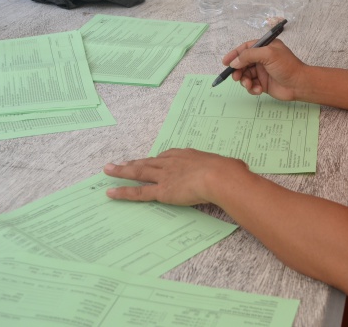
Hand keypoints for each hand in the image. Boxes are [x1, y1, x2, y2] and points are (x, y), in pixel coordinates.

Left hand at [104, 148, 246, 204]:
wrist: (221, 176)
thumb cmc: (230, 171)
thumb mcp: (231, 166)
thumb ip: (231, 168)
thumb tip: (239, 169)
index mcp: (189, 155)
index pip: (169, 156)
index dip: (158, 159)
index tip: (152, 160)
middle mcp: (173, 162)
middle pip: (149, 162)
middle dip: (134, 162)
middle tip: (120, 162)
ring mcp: (165, 176)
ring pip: (139, 172)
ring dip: (122, 171)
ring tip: (108, 170)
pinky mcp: (162, 191)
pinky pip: (139, 192)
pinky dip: (123, 192)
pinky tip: (111, 193)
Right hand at [223, 39, 305, 99]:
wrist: (299, 84)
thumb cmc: (286, 66)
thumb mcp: (268, 54)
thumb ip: (249, 55)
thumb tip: (234, 62)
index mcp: (265, 47)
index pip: (246, 48)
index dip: (234, 54)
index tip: (225, 62)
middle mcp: (263, 58)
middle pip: (243, 63)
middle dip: (238, 70)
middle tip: (237, 77)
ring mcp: (262, 71)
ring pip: (246, 75)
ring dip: (245, 81)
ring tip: (249, 85)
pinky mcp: (263, 83)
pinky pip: (251, 85)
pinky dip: (252, 88)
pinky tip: (258, 90)